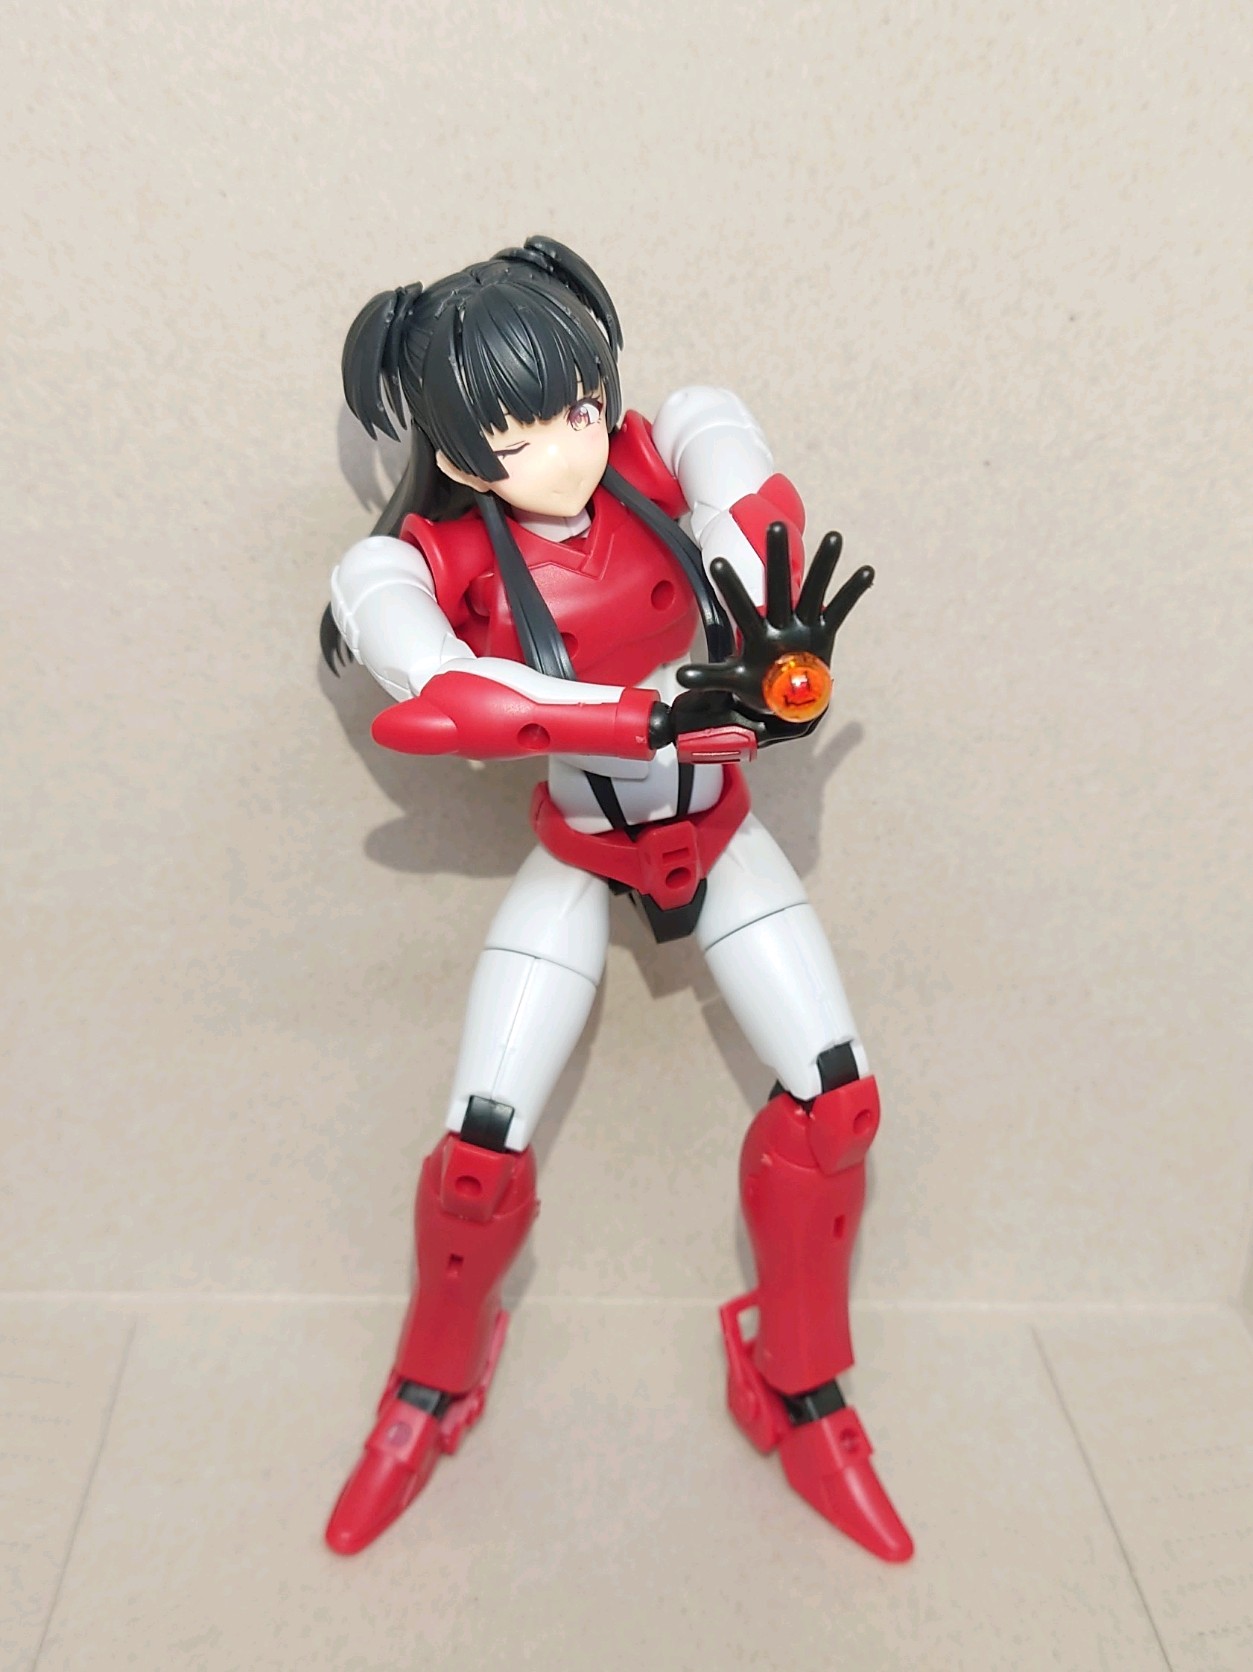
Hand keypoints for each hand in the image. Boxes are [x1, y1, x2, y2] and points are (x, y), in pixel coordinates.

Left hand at [675, 523, 873, 740]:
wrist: (784, 699)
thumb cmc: (758, 685)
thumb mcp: (733, 680)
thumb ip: (710, 676)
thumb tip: (680, 679)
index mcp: (757, 634)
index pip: (741, 605)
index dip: (730, 586)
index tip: (717, 561)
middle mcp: (779, 622)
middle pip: (778, 585)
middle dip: (777, 557)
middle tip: (774, 524)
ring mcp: (803, 625)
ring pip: (814, 589)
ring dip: (824, 565)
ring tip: (834, 538)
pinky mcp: (823, 632)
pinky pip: (840, 610)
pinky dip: (853, 592)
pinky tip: (867, 572)